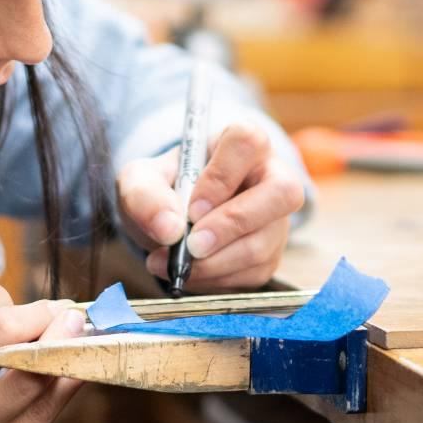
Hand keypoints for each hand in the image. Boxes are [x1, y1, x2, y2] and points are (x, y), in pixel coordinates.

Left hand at [115, 121, 306, 291]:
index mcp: (241, 143)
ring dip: (214, 263)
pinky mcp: (271, 254)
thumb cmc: (162, 189)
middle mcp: (270, 175)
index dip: (221, 177)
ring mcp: (276, 218)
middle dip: (233, 225)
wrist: (170, 220)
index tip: (191, 208)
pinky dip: (215, 280)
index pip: (247, 143)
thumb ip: (145, 196)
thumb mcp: (139, 181)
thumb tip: (170, 230)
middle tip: (192, 245)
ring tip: (174, 262)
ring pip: (263, 243)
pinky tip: (190, 271)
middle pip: (283, 193)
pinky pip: (253, 273)